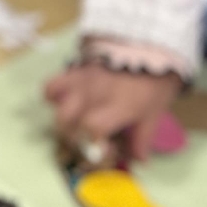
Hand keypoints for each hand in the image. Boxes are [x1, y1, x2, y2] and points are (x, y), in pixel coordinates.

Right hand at [45, 50, 183, 162]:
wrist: (148, 45)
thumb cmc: (153, 81)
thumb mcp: (156, 110)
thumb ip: (143, 136)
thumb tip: (139, 161)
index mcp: (119, 105)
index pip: (93, 129)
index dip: (93, 146)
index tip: (104, 151)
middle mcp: (95, 96)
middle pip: (68, 126)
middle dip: (74, 141)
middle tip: (86, 143)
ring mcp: (81, 84)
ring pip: (58, 111)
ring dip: (64, 125)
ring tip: (74, 127)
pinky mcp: (73, 73)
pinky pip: (50, 87)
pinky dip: (52, 98)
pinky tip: (63, 103)